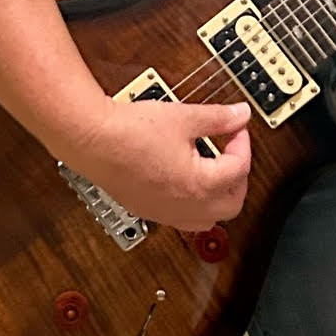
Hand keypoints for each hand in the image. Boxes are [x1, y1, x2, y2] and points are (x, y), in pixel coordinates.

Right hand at [63, 97, 251, 230]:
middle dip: (238, 178)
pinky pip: (182, 219)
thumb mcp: (184, 117)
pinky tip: (185, 182)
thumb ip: (218, 118)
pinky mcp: (146, 210)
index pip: (239, 170)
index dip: (243, 143)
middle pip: (231, 205)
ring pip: (206, 220)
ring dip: (217, 197)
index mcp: (199, 186)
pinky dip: (193, 204)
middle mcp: (184, 208)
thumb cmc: (130, 132)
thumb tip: (239, 115)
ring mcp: (164, 213)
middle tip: (233, 154)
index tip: (236, 128)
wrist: (92, 140)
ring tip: (213, 171)